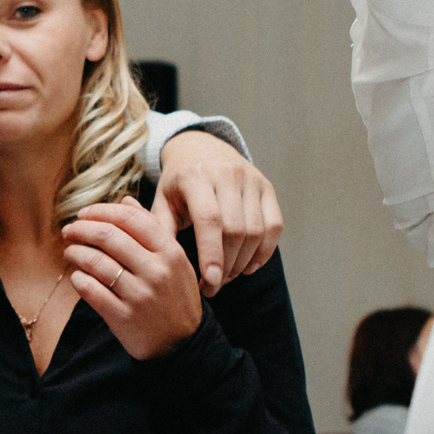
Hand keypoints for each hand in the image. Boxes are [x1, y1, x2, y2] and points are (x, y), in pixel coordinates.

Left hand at [63, 197, 202, 360]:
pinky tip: (76, 276)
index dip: (101, 211)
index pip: (130, 218)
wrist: (182, 343)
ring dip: (76, 253)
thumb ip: (152, 229)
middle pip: (109, 237)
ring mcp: (140, 295)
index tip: (85, 213)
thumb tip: (126, 200)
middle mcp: (156, 271)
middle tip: (69, 230)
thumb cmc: (176, 296)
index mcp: (170, 252)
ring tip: (70, 251)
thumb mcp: (175, 260)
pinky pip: (91, 291)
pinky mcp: (124, 317)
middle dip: (81, 229)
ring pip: (96, 263)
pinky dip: (78, 280)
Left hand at [155, 130, 281, 294]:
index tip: (210, 282)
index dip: (211, 254)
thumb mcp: (161, 201)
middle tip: (213, 285)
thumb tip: (159, 264)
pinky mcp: (267, 186)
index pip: (210, 220)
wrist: (200, 148)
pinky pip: (274, 225)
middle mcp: (227, 173)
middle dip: (226, 264)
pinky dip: (265, 251)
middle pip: (236, 229)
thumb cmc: (177, 183)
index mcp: (196, 176)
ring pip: (256, 230)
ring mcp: (251, 178)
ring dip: (244, 261)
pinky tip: (249, 266)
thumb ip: (158, 230)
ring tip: (226, 277)